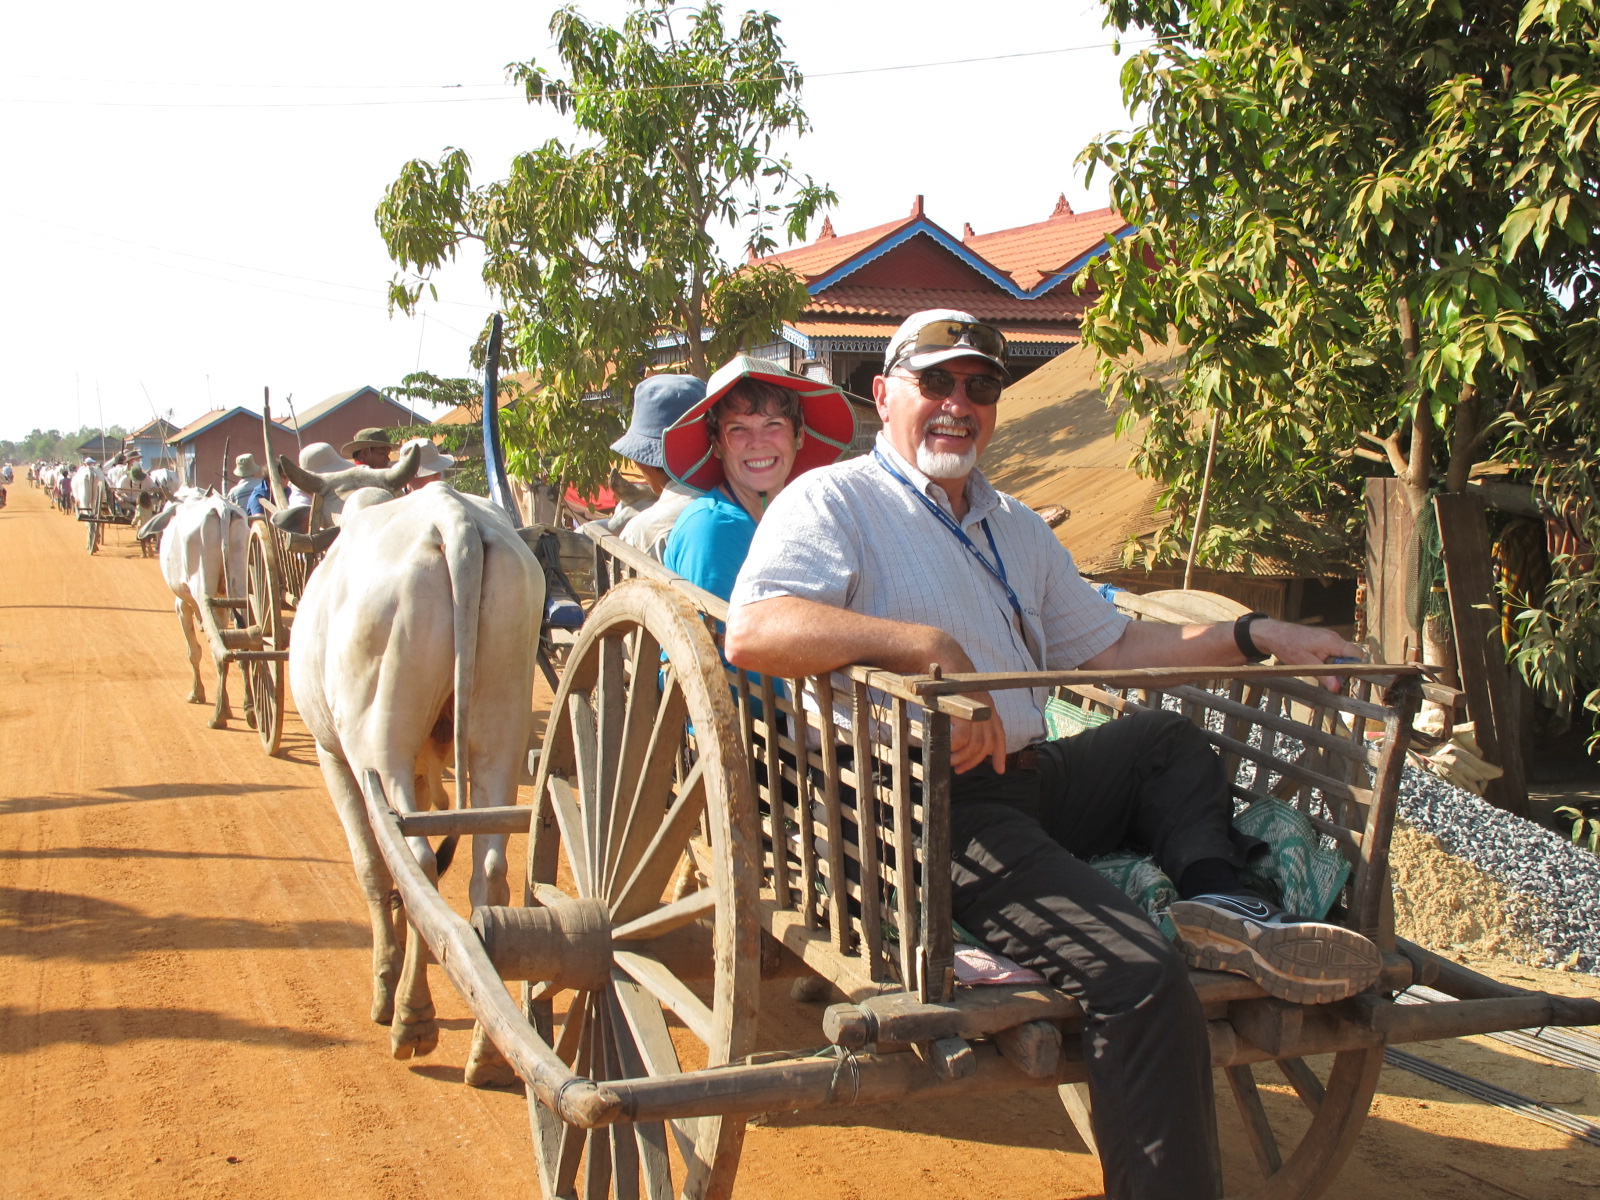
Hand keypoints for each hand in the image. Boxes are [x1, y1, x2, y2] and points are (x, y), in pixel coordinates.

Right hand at [919, 633, 1006, 774]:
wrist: (939, 656)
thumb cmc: (945, 680)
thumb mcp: (960, 699)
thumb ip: (966, 716)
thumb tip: (963, 737)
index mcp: (987, 706)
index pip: (999, 734)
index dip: (1000, 753)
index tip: (998, 770)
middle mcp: (986, 707)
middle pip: (987, 743)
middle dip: (974, 760)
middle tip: (959, 769)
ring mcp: (976, 707)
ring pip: (975, 744)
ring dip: (962, 757)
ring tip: (950, 762)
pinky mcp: (964, 707)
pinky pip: (963, 736)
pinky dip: (955, 747)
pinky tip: (946, 749)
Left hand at [1250, 619, 1364, 691]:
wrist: (1273, 634)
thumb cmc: (1288, 646)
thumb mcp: (1306, 665)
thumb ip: (1324, 676)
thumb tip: (1338, 688)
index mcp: (1333, 642)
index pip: (1357, 654)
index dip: (1357, 667)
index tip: (1350, 679)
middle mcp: (1334, 638)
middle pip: (1350, 656)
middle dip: (1344, 669)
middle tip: (1331, 679)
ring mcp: (1329, 638)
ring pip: (1341, 655)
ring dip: (1334, 665)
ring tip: (1318, 669)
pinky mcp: (1323, 640)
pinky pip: (1332, 652)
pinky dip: (1328, 660)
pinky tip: (1315, 664)